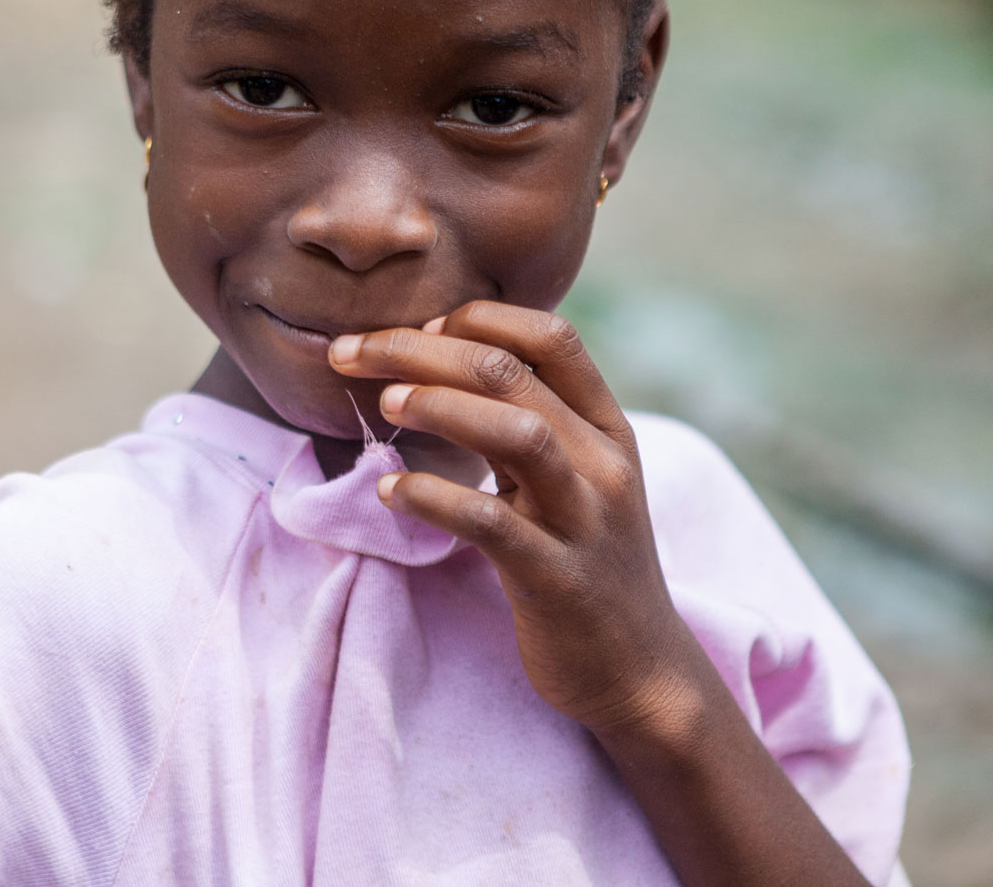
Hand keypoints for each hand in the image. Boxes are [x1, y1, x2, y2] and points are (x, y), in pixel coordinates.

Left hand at [329, 300, 707, 740]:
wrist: (640, 673)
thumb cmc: (586, 564)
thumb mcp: (575, 480)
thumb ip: (529, 423)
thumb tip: (443, 362)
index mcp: (607, 427)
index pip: (551, 337)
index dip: (477, 318)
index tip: (416, 329)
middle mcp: (603, 462)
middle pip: (510, 374)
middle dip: (420, 350)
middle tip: (351, 352)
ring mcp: (584, 519)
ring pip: (518, 433)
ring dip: (440, 407)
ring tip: (383, 404)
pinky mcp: (557, 578)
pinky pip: (492, 524)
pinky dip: (434, 498)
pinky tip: (390, 491)